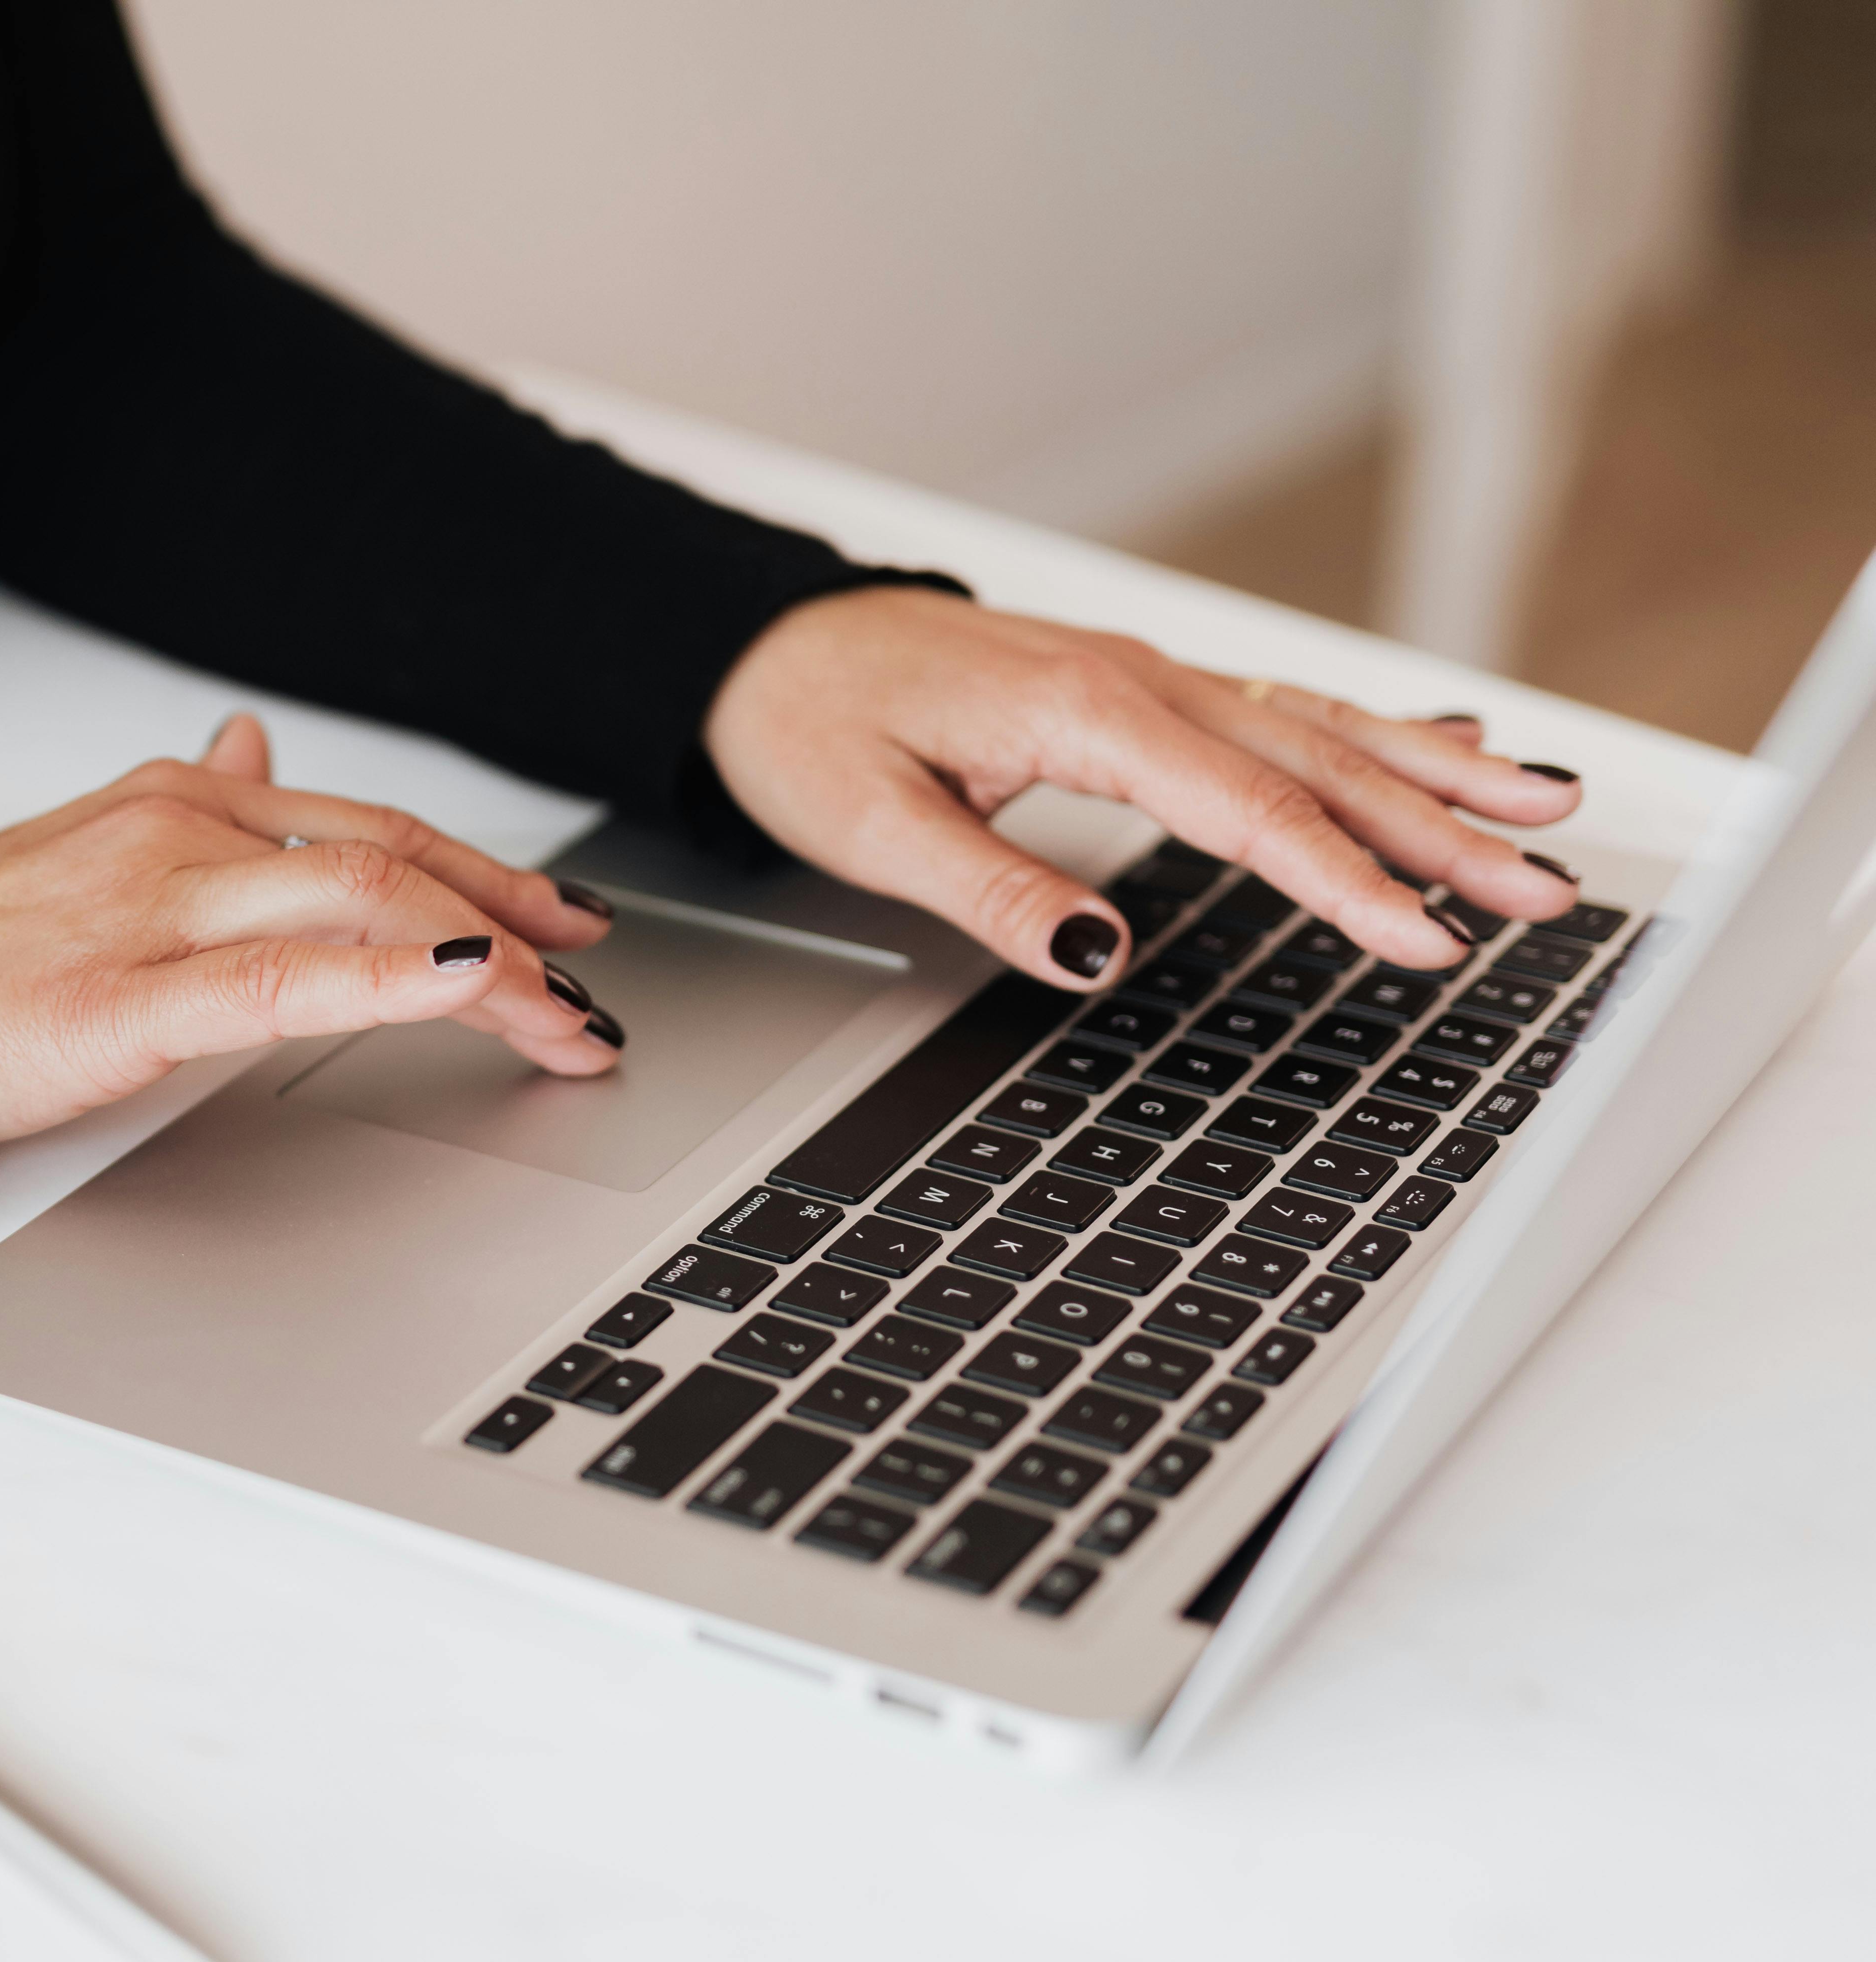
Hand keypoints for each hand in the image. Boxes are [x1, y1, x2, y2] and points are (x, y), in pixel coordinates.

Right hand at [0, 716, 619, 1158]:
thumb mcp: (88, 853)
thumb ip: (188, 804)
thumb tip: (252, 744)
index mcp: (177, 801)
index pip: (369, 827)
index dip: (483, 872)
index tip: (561, 919)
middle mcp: (182, 834)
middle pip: (393, 863)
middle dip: (518, 920)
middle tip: (597, 981)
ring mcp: (156, 909)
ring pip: (366, 910)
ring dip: (494, 966)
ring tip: (569, 1021)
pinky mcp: (127, 998)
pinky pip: (284, 981)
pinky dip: (394, 980)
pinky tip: (469, 988)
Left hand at [703, 587, 1584, 987]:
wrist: (768, 648)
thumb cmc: (809, 727)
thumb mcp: (867, 825)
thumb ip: (986, 888)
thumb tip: (1092, 956)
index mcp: (1081, 713)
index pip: (1247, 811)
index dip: (1345, 880)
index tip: (1427, 937)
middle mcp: (1135, 682)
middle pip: (1318, 764)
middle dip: (1442, 830)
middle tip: (1550, 886)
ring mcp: (1148, 678)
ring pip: (1320, 727)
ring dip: (1437, 776)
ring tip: (1548, 815)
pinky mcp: (1142, 691)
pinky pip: (1281, 711)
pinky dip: (1376, 729)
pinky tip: (1450, 746)